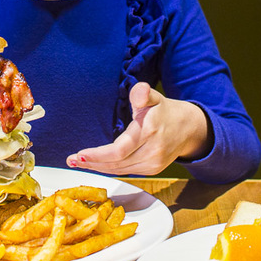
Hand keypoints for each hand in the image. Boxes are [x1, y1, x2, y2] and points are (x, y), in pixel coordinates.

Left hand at [65, 82, 212, 175]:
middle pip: (116, 163)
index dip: (98, 155)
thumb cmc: (165, 111)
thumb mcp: (155, 97)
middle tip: (71, 160)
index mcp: (149, 131)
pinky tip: (97, 164)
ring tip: (79, 162)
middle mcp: (152, 151)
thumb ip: (142, 93)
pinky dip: (110, 168)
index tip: (80, 154)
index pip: (119, 150)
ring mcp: (154, 163)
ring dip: (98, 167)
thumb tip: (139, 89)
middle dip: (92, 163)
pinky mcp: (153, 170)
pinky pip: (127, 171)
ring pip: (120, 170)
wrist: (189, 128)